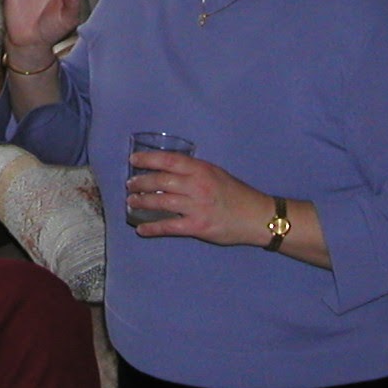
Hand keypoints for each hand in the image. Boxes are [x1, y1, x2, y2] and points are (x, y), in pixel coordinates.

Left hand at [123, 149, 268, 245]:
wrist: (256, 217)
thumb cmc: (236, 194)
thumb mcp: (216, 173)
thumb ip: (194, 171)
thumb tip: (168, 170)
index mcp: (201, 170)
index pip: (169, 160)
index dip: (148, 158)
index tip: (133, 159)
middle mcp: (197, 185)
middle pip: (161, 180)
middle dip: (141, 182)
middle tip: (130, 184)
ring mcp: (196, 207)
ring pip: (161, 201)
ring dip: (142, 202)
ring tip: (131, 202)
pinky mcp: (197, 226)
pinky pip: (169, 227)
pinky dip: (152, 228)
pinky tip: (141, 229)